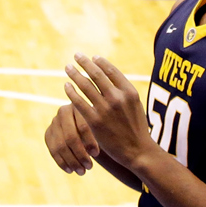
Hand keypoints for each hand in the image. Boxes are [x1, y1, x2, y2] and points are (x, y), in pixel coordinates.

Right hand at [45, 102, 99, 175]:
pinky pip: (52, 150)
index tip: (96, 154)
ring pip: (60, 145)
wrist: (85, 123)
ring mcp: (54, 122)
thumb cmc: (99, 124)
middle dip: (80, 154)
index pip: (83, 126)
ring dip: (71, 161)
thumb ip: (102, 129)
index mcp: (78, 106)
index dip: (89, 141)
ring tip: (82, 172)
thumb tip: (96, 150)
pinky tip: (70, 170)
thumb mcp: (101, 123)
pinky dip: (61, 162)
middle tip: (90, 167)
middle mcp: (63, 112)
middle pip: (70, 137)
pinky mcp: (48, 133)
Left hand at [64, 54, 155, 172]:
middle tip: (76, 55)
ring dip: (75, 74)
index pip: (111, 70)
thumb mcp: (134, 104)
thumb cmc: (136, 126)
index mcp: (129, 91)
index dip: (100, 61)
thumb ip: (122, 90)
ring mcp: (105, 109)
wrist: (138, 151)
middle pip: (96, 74)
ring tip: (68, 67)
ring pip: (85, 86)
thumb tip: (107, 73)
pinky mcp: (95, 121)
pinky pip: (79, 102)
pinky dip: (71, 92)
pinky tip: (66, 86)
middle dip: (84, 63)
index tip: (92, 57)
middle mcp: (117, 98)